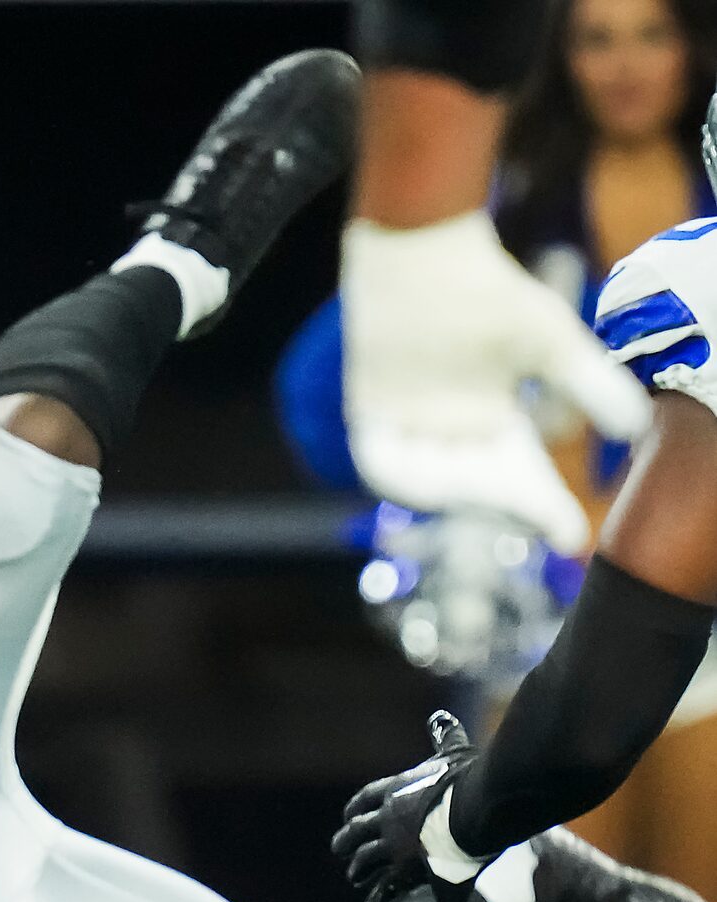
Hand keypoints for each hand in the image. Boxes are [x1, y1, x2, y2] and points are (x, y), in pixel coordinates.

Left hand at [332, 711, 483, 901]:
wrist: (479, 806)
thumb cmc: (472, 777)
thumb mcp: (454, 752)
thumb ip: (444, 737)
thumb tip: (439, 718)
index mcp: (396, 789)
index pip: (366, 798)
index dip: (356, 808)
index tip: (348, 815)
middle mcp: (388, 818)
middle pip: (357, 831)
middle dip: (347, 840)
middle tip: (338, 849)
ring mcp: (395, 845)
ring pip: (366, 860)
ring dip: (359, 869)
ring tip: (353, 877)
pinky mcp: (408, 870)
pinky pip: (385, 888)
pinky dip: (376, 898)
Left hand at [343, 212, 649, 554]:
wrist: (423, 258)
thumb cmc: (491, 294)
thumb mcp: (550, 345)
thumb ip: (589, 385)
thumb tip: (637, 426)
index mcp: (496, 427)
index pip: (523, 482)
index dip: (545, 512)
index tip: (572, 539)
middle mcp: (453, 438)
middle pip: (479, 490)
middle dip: (503, 506)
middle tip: (529, 509)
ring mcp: (410, 432)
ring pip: (431, 486)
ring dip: (455, 494)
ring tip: (484, 494)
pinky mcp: (369, 419)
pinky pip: (380, 466)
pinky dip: (401, 478)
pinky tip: (426, 484)